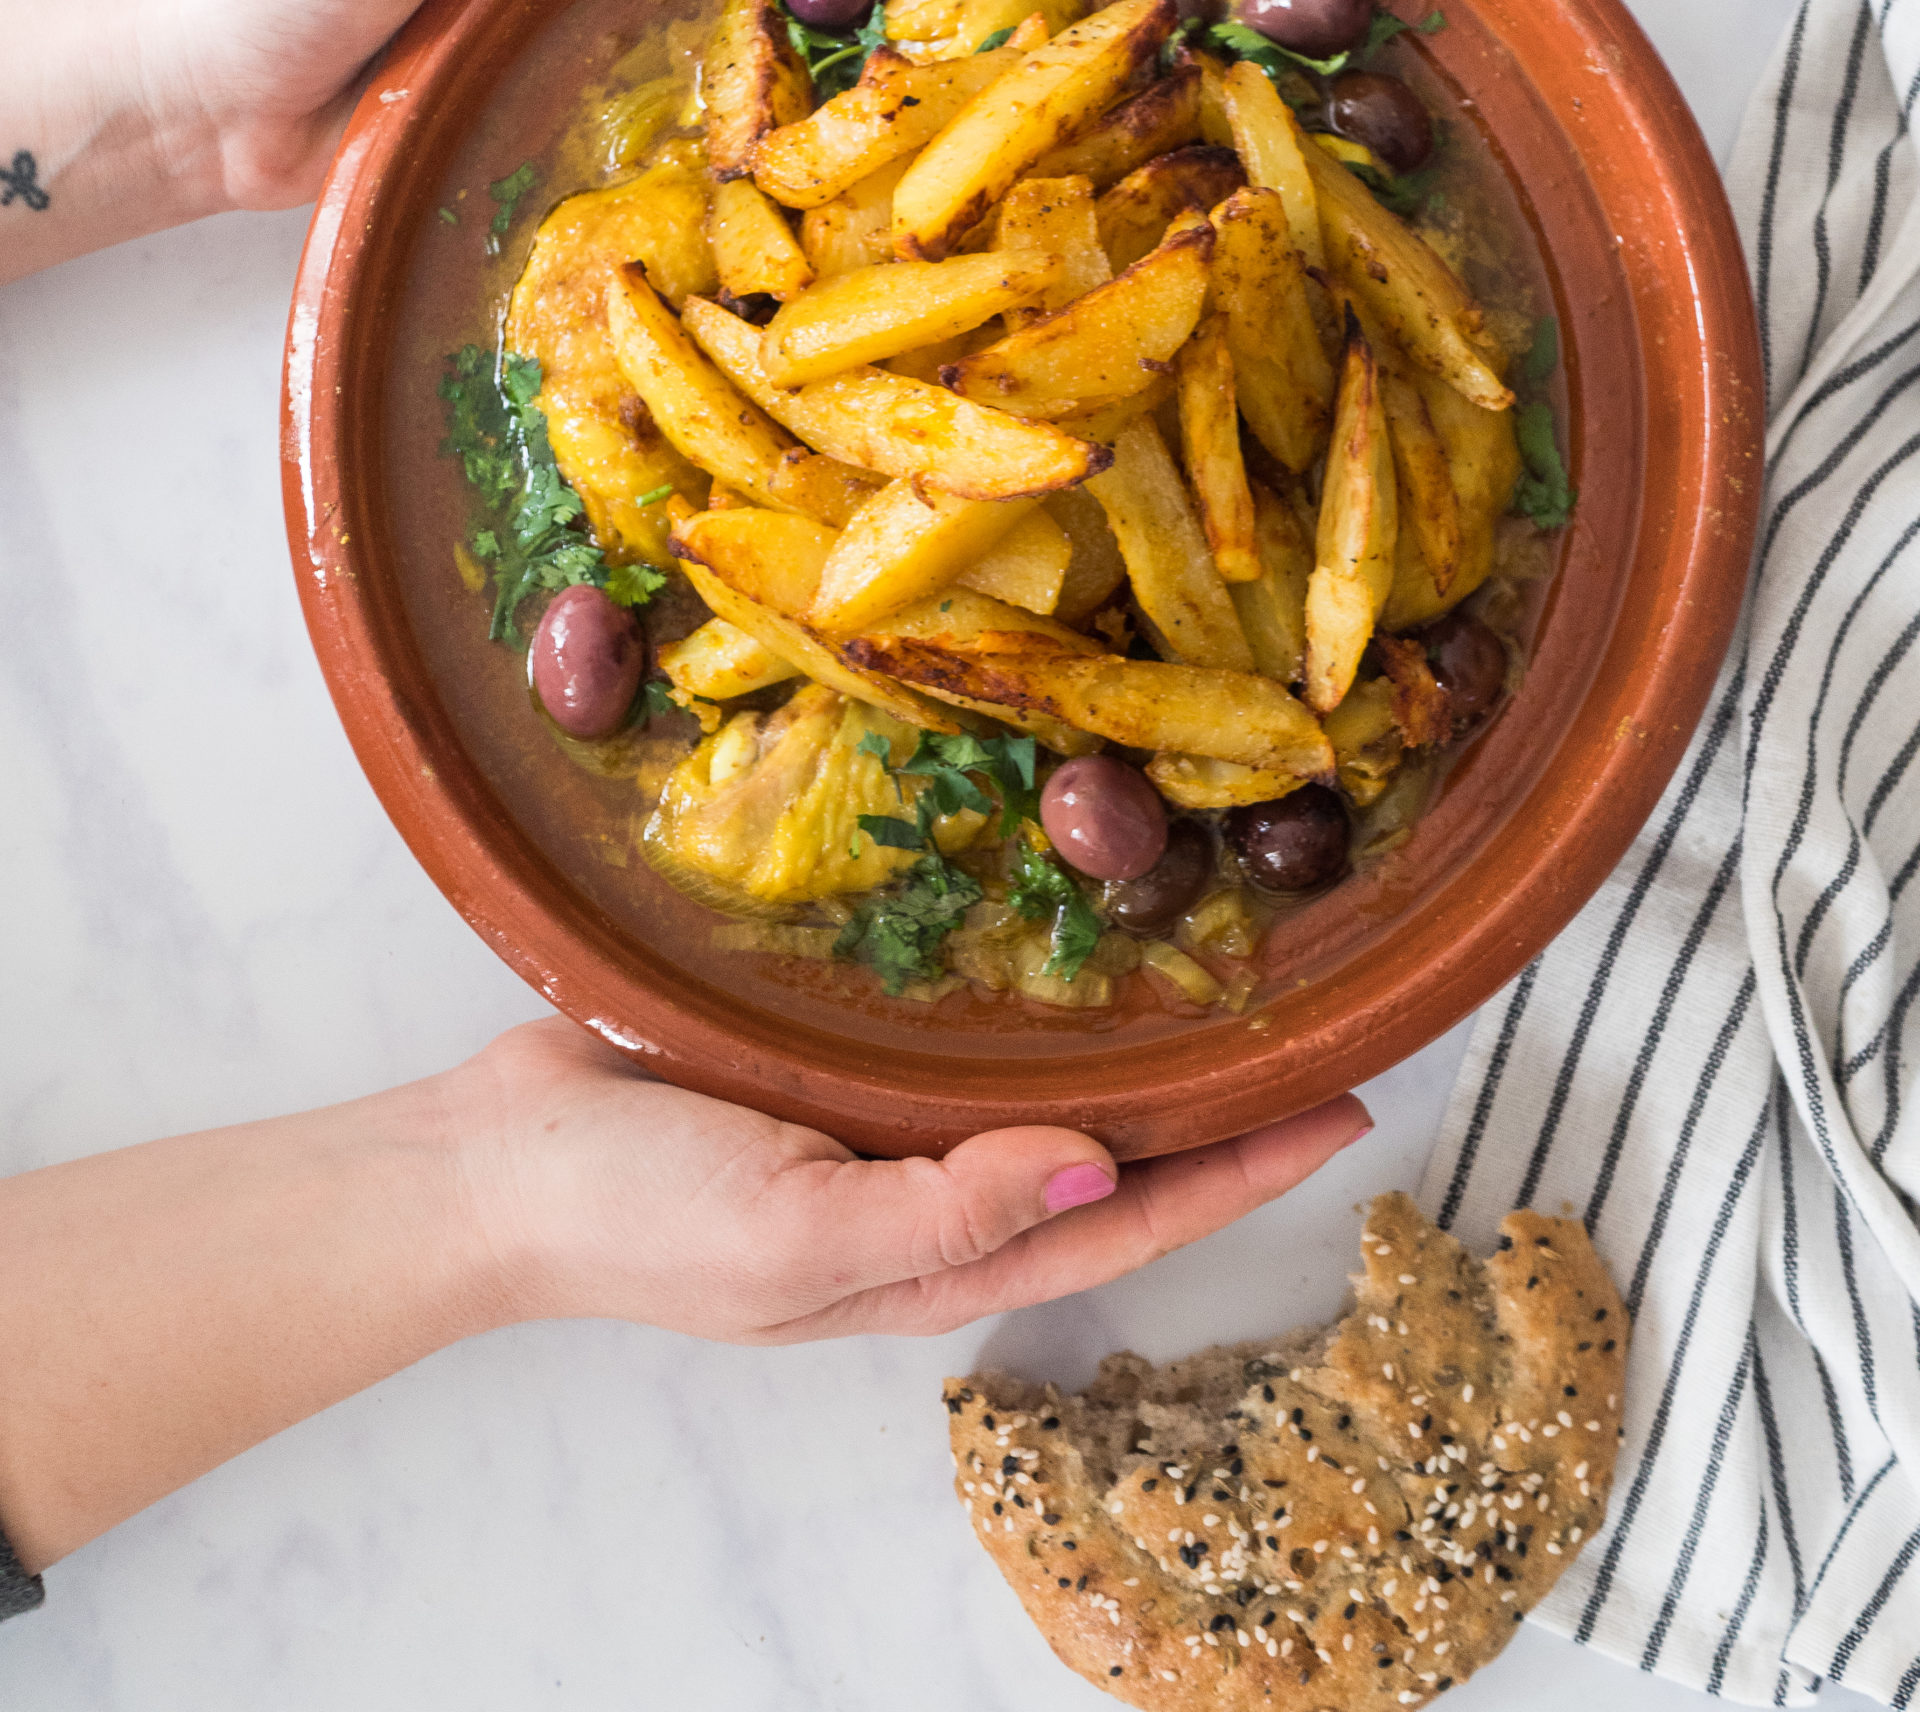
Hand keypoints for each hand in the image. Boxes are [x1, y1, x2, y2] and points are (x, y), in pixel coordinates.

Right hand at [456, 1017, 1371, 1343]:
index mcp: (933, 1257)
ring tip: (1221, 985)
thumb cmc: (634, 1219)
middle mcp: (926, 1192)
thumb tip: (1104, 1169)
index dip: (1239, 1171)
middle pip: (1106, 1156)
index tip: (1340, 1110)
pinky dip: (1026, 1004)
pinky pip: (954, 1035)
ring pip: (1039, 1089)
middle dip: (1215, 1112)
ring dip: (1131, 1052)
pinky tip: (1061, 947)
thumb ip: (947, 1212)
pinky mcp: (830, 1059)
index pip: (1124, 1220)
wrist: (493, 1161)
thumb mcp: (797, 1239)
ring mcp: (879, 1125)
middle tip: (1313, 1033)